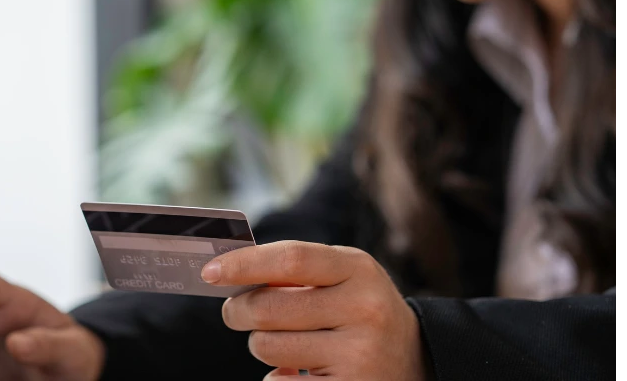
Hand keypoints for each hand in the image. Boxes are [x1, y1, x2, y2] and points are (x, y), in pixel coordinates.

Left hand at [201, 241, 426, 379]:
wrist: (415, 358)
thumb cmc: (358, 310)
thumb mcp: (342, 277)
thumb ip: (295, 270)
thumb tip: (228, 272)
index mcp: (358, 269)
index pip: (292, 259)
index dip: (244, 264)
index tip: (210, 272)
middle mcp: (364, 309)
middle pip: (267, 307)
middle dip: (238, 311)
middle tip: (237, 313)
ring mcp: (359, 354)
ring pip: (267, 347)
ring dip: (261, 345)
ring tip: (287, 342)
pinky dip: (277, 377)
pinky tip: (298, 371)